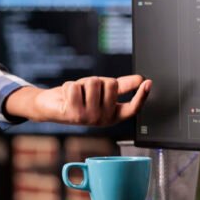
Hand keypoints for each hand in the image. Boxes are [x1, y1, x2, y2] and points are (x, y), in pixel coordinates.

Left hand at [5, 75, 151, 124]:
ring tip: (78, 94)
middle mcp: (103, 119)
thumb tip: (141, 79)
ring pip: (94, 83)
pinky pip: (76, 86)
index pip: (132, 108)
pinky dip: (69, 86)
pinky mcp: (73, 114)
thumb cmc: (79, 97)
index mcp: (113, 115)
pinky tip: (67, 97)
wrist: (52, 106)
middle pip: (111, 85)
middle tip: (89, 90)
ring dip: (83, 83)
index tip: (147, 82)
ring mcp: (89, 118)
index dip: (141, 96)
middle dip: (99, 80)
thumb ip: (123, 86)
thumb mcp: (102, 90)